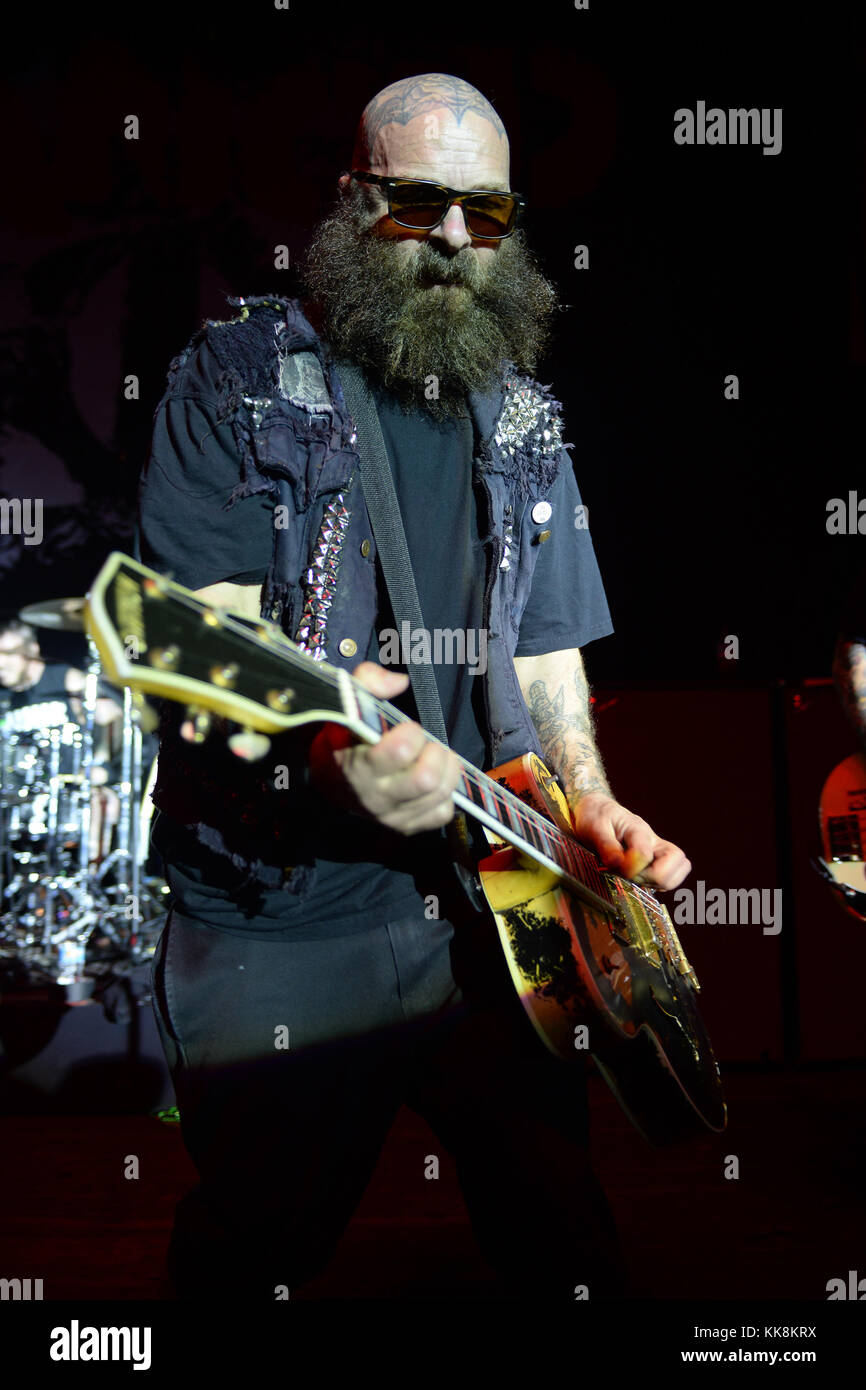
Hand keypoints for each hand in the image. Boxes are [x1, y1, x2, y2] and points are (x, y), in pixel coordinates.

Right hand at [308, 661, 462, 835]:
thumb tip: (399, 682)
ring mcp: (392, 816)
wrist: (330, 781)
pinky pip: (442, 813)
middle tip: (427, 744)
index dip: (412, 733)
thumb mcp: (344, 705)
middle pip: (427, 779)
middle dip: (436, 753)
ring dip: (448, 770)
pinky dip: (446, 794)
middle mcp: (376, 796)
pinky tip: (434, 780)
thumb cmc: (342, 739)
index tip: (407, 728)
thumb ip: (367, 682)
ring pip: (440, 795)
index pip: (400, 752)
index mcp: (359, 766)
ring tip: (435, 757)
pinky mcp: (407, 826)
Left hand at [570, 792, 690, 889]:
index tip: (613, 865)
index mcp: (639, 830)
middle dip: (654, 877)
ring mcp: (657, 852)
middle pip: (680, 862)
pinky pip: (667, 880)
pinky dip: (654, 884)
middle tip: (629, 873)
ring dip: (655, 882)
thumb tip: (618, 864)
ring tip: (632, 875)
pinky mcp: (655, 863)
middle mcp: (654, 841)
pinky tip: (634, 877)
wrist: (597, 811)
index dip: (629, 868)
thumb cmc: (596, 817)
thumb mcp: (594, 827)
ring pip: (676, 873)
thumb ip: (606, 846)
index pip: (645, 855)